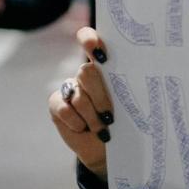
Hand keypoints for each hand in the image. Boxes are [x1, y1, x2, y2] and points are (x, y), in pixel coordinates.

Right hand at [48, 26, 112, 178]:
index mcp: (105, 66)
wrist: (105, 147)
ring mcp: (69, 86)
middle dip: (100, 97)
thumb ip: (124, 89)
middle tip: (110, 116)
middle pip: (86, 72)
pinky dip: (77, 123)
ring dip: (92, 117)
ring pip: (78, 96)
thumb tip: (132, 83)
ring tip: (102, 129)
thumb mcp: (127, 105)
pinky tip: (83, 128)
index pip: (91, 41)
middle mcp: (85, 72)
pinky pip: (65, 109)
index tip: (99, 52)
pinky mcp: (56, 103)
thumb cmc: (122, 123)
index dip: (90, 40)